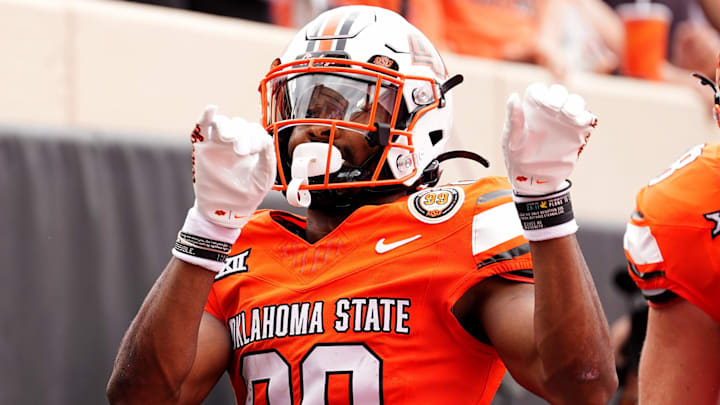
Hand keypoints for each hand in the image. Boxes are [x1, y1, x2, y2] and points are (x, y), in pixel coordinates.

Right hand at [192, 105, 275, 227]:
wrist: (227, 211)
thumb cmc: (247, 195)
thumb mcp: (265, 176)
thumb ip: (267, 156)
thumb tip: (264, 139)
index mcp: (253, 146)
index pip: (255, 131)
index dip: (256, 137)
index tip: (254, 152)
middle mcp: (237, 141)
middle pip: (240, 125)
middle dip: (242, 135)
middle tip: (242, 152)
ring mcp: (219, 143)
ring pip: (223, 123)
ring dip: (227, 127)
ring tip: (229, 139)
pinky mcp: (203, 148)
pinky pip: (203, 127)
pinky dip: (206, 117)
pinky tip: (211, 110)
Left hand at [502, 83, 595, 195]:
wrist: (532, 179)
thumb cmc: (517, 157)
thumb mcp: (510, 139)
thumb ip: (514, 119)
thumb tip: (514, 97)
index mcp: (531, 110)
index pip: (539, 91)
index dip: (542, 93)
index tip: (542, 103)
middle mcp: (549, 111)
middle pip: (559, 93)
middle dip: (560, 96)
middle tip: (557, 109)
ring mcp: (565, 121)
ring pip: (575, 102)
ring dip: (575, 105)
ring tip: (571, 115)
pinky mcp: (578, 133)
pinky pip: (586, 120)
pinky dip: (587, 117)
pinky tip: (582, 122)